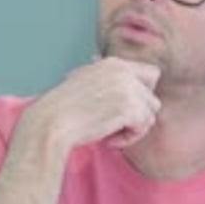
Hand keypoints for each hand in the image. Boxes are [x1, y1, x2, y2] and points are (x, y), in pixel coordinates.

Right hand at [26, 56, 160, 150]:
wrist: (51, 122)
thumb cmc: (62, 109)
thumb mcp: (84, 81)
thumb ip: (106, 78)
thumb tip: (115, 76)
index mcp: (114, 64)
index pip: (152, 74)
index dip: (143, 94)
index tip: (125, 108)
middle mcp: (124, 72)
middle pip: (153, 98)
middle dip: (138, 115)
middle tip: (116, 125)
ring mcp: (128, 89)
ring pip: (150, 115)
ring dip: (133, 129)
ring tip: (110, 133)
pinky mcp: (130, 108)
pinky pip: (143, 127)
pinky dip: (128, 138)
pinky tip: (109, 140)